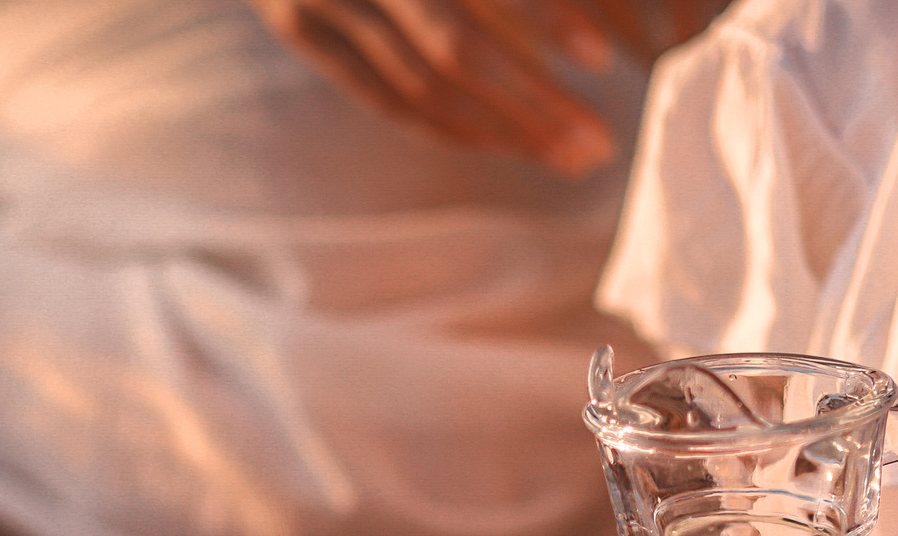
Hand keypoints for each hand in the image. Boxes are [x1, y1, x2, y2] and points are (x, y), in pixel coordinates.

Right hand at [244, 0, 716, 173]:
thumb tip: (587, 34)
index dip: (545, 17)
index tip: (600, 56)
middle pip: (455, 48)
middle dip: (533, 103)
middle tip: (598, 143)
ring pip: (421, 85)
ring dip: (501, 131)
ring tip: (568, 155)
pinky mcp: (296, 27)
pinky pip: (383, 98)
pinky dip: (448, 126)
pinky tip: (503, 145)